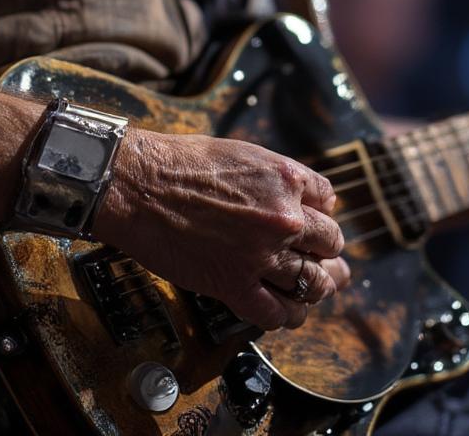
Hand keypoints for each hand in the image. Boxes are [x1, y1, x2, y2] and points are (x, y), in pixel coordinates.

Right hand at [91, 130, 349, 330]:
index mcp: (286, 178)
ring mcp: (262, 255)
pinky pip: (278, 313)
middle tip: (320, 257)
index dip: (321, 210)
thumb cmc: (179, 162)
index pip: (328, 199)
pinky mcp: (236, 286)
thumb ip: (271, 176)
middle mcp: (285, 218)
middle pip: (329, 242)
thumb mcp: (240, 153)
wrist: (139, 185)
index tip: (313, 219)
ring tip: (313, 289)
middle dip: (324, 250)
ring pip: (313, 282)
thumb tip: (288, 193)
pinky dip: (286, 315)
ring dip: (316, 286)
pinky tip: (284, 311)